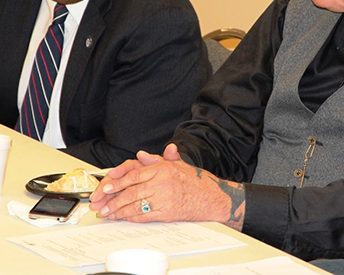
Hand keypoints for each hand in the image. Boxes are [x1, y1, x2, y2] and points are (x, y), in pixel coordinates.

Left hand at [90, 145, 245, 228]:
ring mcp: (164, 199)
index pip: (135, 174)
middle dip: (113, 200)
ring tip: (108, 213)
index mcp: (164, 169)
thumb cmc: (195, 181)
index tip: (106, 187)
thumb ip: (157, 159)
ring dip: (119, 211)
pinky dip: (131, 217)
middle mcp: (163, 183)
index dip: (118, 181)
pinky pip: (144, 216)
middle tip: (102, 204)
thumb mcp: (177, 164)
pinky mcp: (166, 213)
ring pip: (135, 206)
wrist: (211, 198)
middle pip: (132, 192)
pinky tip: (123, 217)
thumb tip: (141, 155)